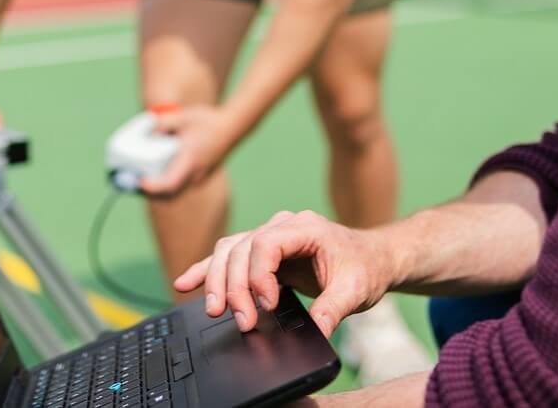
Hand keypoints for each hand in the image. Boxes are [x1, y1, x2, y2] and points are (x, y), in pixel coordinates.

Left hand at [139, 104, 235, 197]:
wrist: (233, 127)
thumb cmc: (208, 121)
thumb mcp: (182, 116)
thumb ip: (162, 123)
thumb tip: (145, 133)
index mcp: (190, 159)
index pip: (169, 184)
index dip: (152, 187)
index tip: (139, 181)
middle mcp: (195, 172)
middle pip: (170, 194)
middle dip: (151, 193)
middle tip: (137, 183)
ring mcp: (200, 176)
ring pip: (177, 191)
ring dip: (161, 189)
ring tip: (145, 179)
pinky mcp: (203, 175)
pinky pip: (183, 185)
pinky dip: (171, 183)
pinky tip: (162, 172)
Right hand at [174, 210, 392, 337]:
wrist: (371, 258)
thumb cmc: (364, 267)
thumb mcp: (356, 289)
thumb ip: (334, 308)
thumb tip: (317, 331)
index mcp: (304, 227)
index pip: (266, 244)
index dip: (259, 276)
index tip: (268, 305)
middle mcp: (282, 226)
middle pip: (241, 248)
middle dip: (235, 287)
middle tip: (244, 322)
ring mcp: (270, 236)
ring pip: (229, 250)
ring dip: (217, 280)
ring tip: (215, 310)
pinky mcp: (262, 251)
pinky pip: (228, 255)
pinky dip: (207, 269)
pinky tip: (186, 282)